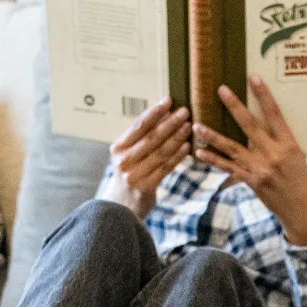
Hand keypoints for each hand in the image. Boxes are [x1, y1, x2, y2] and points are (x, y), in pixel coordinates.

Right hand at [100, 99, 190, 218]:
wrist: (121, 206)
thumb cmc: (129, 173)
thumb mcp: (128, 154)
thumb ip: (140, 138)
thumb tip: (162, 113)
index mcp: (118, 147)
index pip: (138, 126)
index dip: (154, 112)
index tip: (168, 100)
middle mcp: (124, 160)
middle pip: (151, 138)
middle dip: (169, 123)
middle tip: (185, 111)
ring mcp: (134, 174)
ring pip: (160, 152)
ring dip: (176, 138)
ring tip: (189, 126)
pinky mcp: (146, 186)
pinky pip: (165, 168)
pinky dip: (177, 156)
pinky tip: (187, 147)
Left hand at [194, 76, 306, 246]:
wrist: (303, 210)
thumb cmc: (303, 180)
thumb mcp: (299, 156)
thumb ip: (281, 141)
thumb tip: (266, 125)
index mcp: (289, 144)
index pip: (275, 114)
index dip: (263, 95)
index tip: (253, 78)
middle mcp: (273, 154)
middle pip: (249, 125)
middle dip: (234, 106)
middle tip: (220, 90)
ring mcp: (259, 168)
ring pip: (231, 148)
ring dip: (212, 136)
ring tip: (196, 125)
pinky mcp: (251, 181)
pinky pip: (228, 168)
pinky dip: (213, 160)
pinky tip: (199, 152)